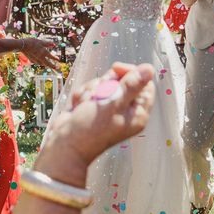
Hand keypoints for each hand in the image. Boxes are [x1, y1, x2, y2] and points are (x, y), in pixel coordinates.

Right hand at [21, 38, 61, 69]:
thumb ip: (47, 44)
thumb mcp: (41, 42)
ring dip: (46, 65)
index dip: (55, 58)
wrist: (22, 46)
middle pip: (47, 63)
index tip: (58, 59)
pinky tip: (40, 62)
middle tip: (56, 68)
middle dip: (52, 66)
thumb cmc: (32, 42)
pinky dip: (40, 63)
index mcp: (43, 52)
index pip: (51, 57)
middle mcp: (40, 57)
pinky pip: (37, 63)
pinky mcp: (31, 60)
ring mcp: (35, 60)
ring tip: (48, 65)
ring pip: (42, 64)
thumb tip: (54, 44)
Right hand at [39, 63, 154, 169]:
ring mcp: (109, 107)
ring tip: (87, 105)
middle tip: (98, 95)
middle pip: (122, 80)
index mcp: (137, 112)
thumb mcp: (114, 103)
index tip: (116, 70)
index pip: (144, 83)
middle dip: (106, 83)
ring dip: (92, 90)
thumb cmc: (90, 129)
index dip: (131, 73)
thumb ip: (132, 85)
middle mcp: (125, 110)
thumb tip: (149, 69)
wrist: (64, 144)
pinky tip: (80, 107)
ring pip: (103, 83)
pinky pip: (91, 89)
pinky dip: (83, 96)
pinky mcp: (94, 106)